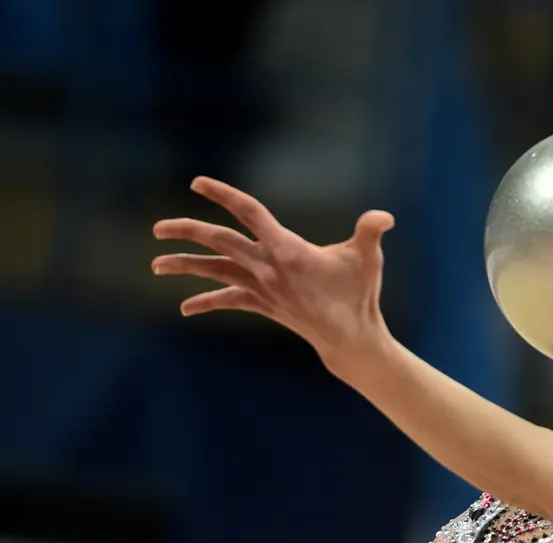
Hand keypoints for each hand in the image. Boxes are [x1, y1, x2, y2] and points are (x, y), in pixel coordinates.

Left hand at [152, 177, 395, 365]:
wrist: (349, 338)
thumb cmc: (360, 294)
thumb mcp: (367, 258)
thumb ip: (371, 231)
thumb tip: (384, 217)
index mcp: (286, 249)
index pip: (250, 213)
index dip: (223, 194)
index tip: (197, 183)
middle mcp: (267, 267)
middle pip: (219, 242)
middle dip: (187, 232)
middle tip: (157, 228)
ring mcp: (262, 288)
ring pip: (216, 272)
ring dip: (185, 266)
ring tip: (155, 265)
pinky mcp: (264, 304)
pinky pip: (229, 300)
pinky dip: (207, 301)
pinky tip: (186, 307)